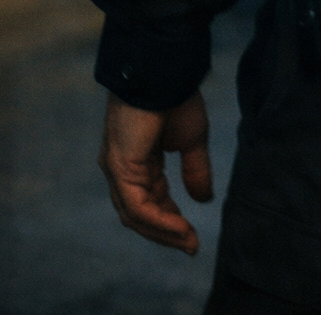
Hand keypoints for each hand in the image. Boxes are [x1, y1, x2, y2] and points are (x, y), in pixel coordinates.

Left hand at [98, 89, 212, 253]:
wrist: (165, 73)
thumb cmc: (176, 97)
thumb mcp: (191, 140)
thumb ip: (195, 170)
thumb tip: (203, 200)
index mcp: (137, 160)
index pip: (150, 201)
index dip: (170, 220)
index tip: (192, 237)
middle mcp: (121, 168)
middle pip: (139, 214)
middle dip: (166, 232)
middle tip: (191, 246)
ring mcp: (117, 169)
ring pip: (136, 216)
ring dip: (163, 232)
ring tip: (188, 241)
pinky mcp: (120, 168)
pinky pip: (137, 206)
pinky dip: (158, 221)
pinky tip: (179, 227)